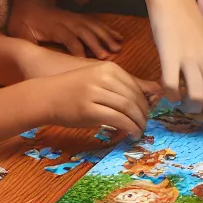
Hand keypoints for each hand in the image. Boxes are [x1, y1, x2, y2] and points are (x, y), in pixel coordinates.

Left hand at [9, 0, 122, 58]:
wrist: (29, 4)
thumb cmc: (24, 24)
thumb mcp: (21, 34)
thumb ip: (29, 46)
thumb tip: (34, 60)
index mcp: (55, 27)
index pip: (69, 39)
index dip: (78, 51)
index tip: (86, 63)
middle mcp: (68, 22)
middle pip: (85, 32)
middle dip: (97, 44)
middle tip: (107, 56)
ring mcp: (75, 18)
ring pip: (94, 26)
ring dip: (107, 36)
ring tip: (118, 47)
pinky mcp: (80, 17)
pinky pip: (97, 23)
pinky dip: (108, 30)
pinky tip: (118, 37)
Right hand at [40, 62, 159, 137]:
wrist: (46, 97)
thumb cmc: (73, 89)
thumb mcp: (99, 79)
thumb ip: (124, 84)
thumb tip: (156, 91)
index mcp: (108, 68)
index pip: (136, 86)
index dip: (146, 101)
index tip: (148, 112)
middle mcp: (103, 78)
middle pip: (134, 98)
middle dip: (144, 113)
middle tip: (145, 124)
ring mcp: (96, 93)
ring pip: (128, 109)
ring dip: (138, 122)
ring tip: (140, 130)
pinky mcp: (90, 110)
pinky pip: (118, 119)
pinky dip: (129, 128)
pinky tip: (132, 134)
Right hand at [151, 0, 202, 121]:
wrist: (174, 3)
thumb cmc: (192, 27)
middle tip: (193, 113)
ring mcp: (191, 59)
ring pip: (197, 99)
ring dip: (188, 109)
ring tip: (181, 103)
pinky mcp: (170, 57)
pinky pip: (172, 87)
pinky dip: (170, 97)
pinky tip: (169, 93)